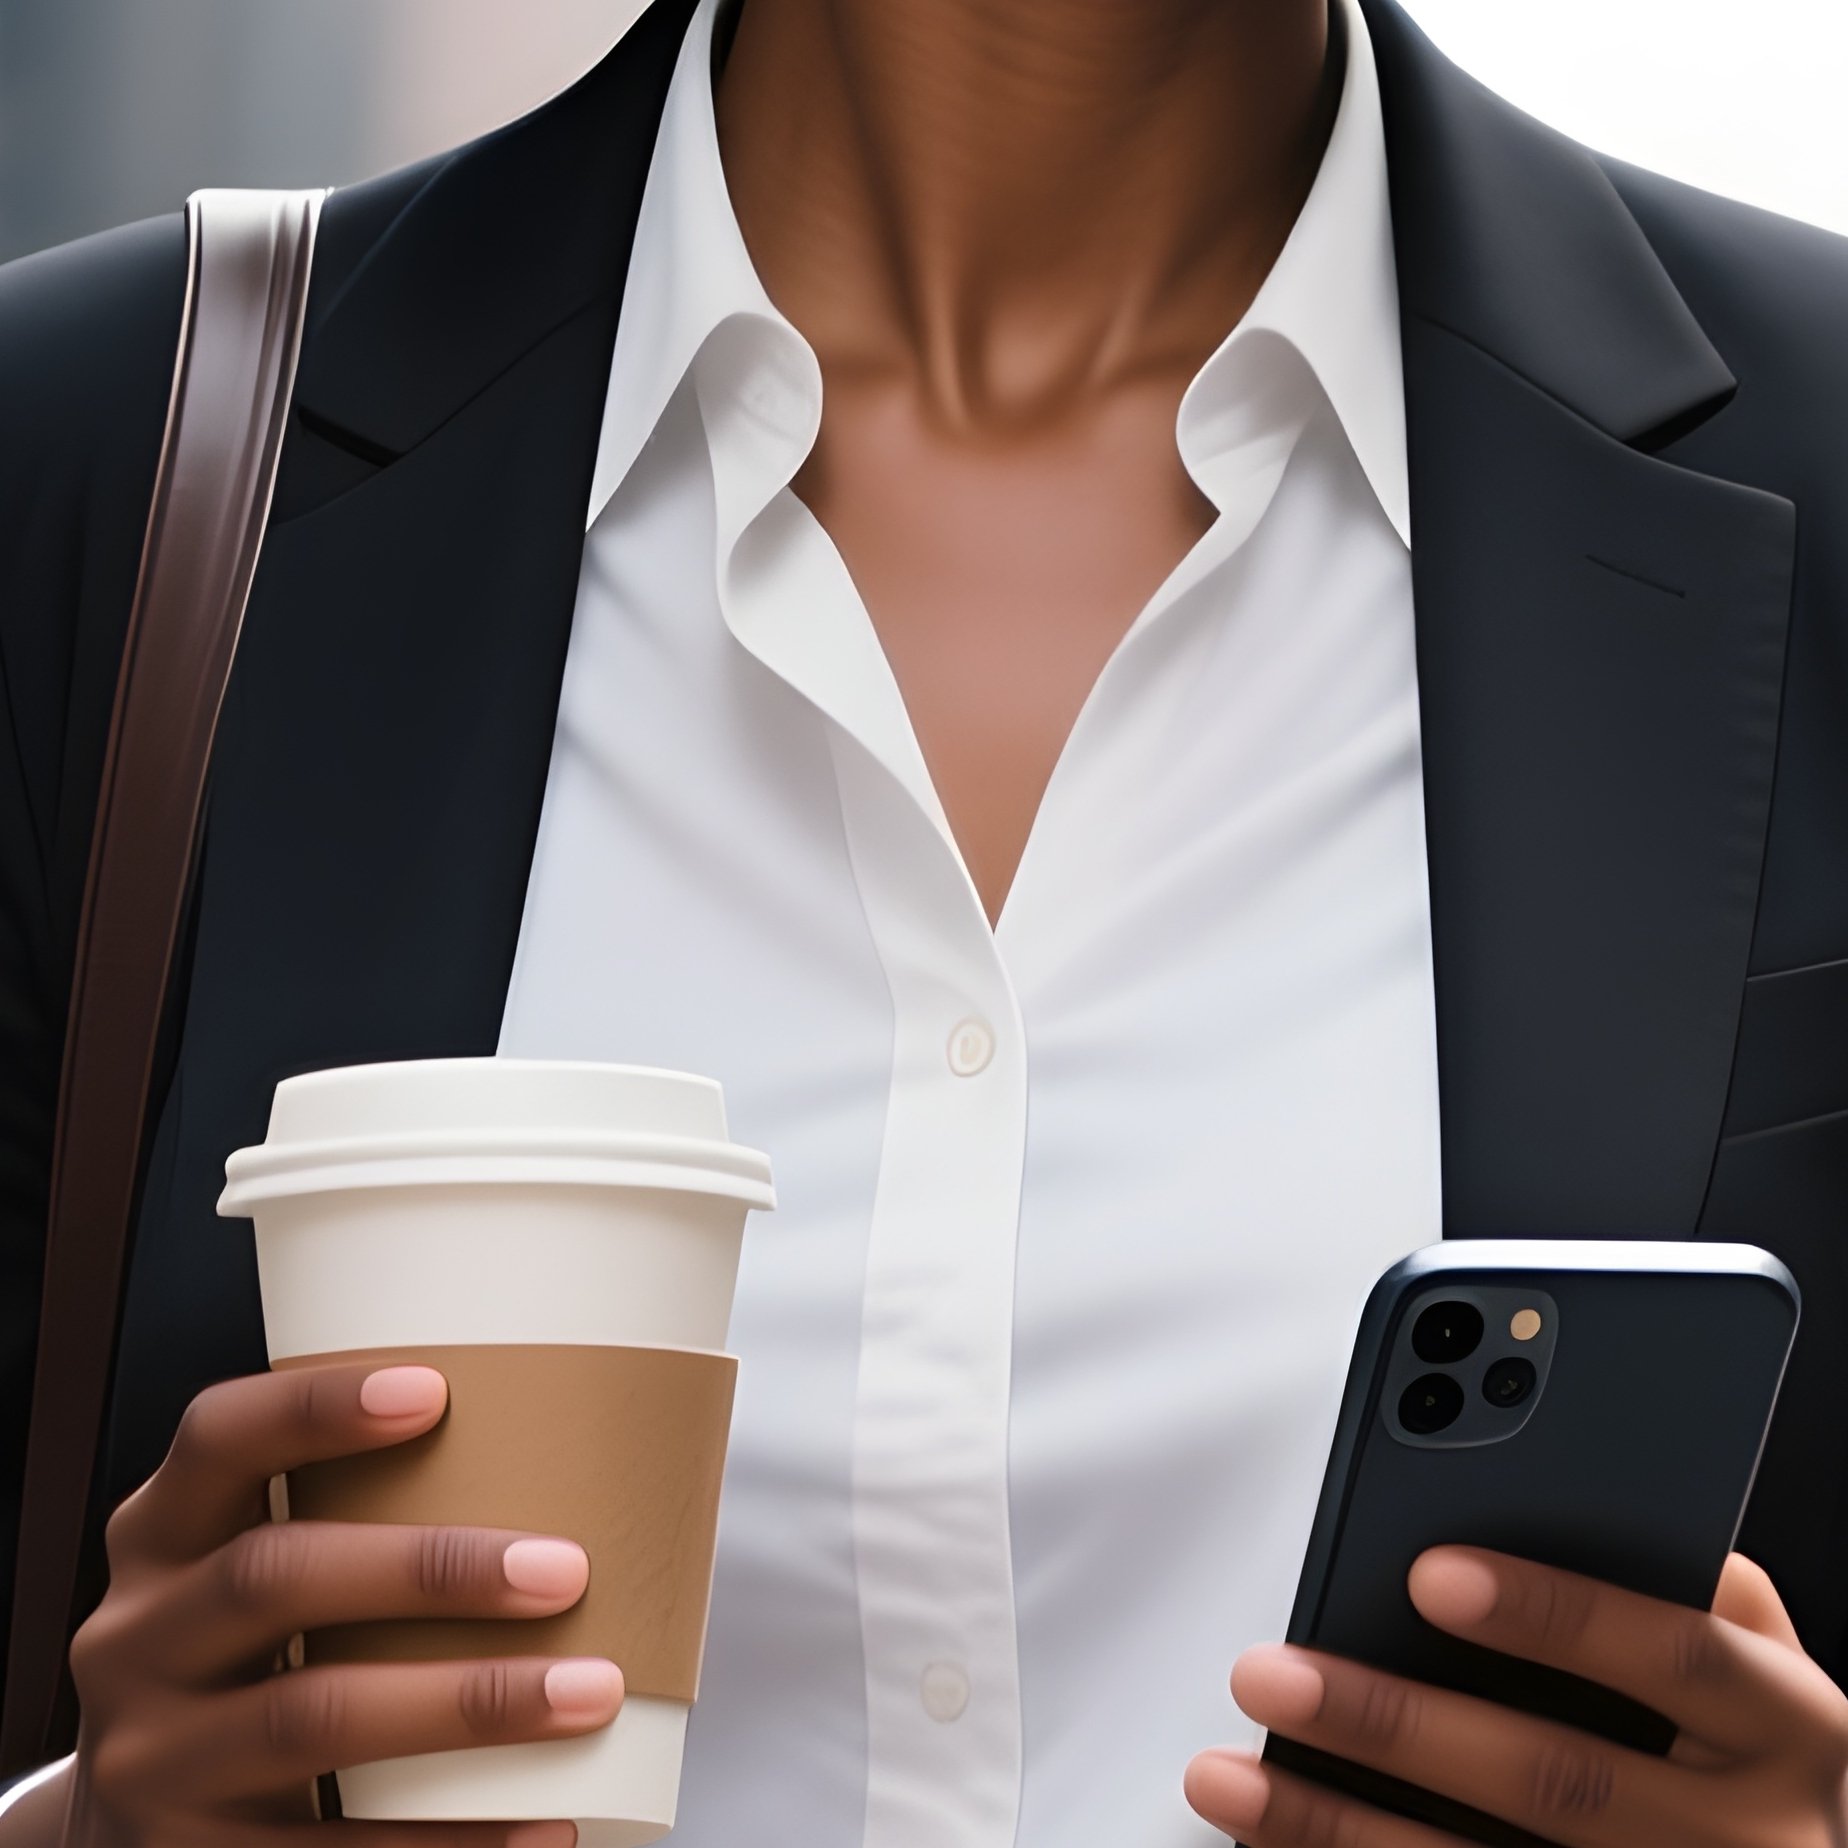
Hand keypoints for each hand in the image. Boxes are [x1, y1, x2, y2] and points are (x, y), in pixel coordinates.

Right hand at [23, 1362, 621, 1846]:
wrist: (141, 1837)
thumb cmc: (256, 1664)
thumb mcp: (257, 1580)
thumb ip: (353, 1520)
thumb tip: (579, 1462)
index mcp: (159, 1537)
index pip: (216, 1438)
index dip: (315, 1407)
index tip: (435, 1391)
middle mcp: (133, 1639)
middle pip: (275, 1577)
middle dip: (431, 1569)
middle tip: (566, 1571)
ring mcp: (150, 1759)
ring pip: (309, 1716)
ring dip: (466, 1701)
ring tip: (590, 1692)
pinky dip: (449, 1841)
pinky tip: (547, 1825)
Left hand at [1185, 1548, 1847, 1846]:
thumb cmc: (1743, 1728)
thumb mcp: (1744, 1645)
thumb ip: (1661, 1569)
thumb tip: (1516, 1489)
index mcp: (1787, 1722)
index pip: (1675, 1656)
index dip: (1556, 1613)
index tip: (1428, 1573)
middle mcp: (1750, 1835)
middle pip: (1556, 1779)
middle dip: (1396, 1724)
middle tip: (1271, 1670)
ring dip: (1338, 1828)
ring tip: (1226, 1775)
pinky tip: (1276, 1843)